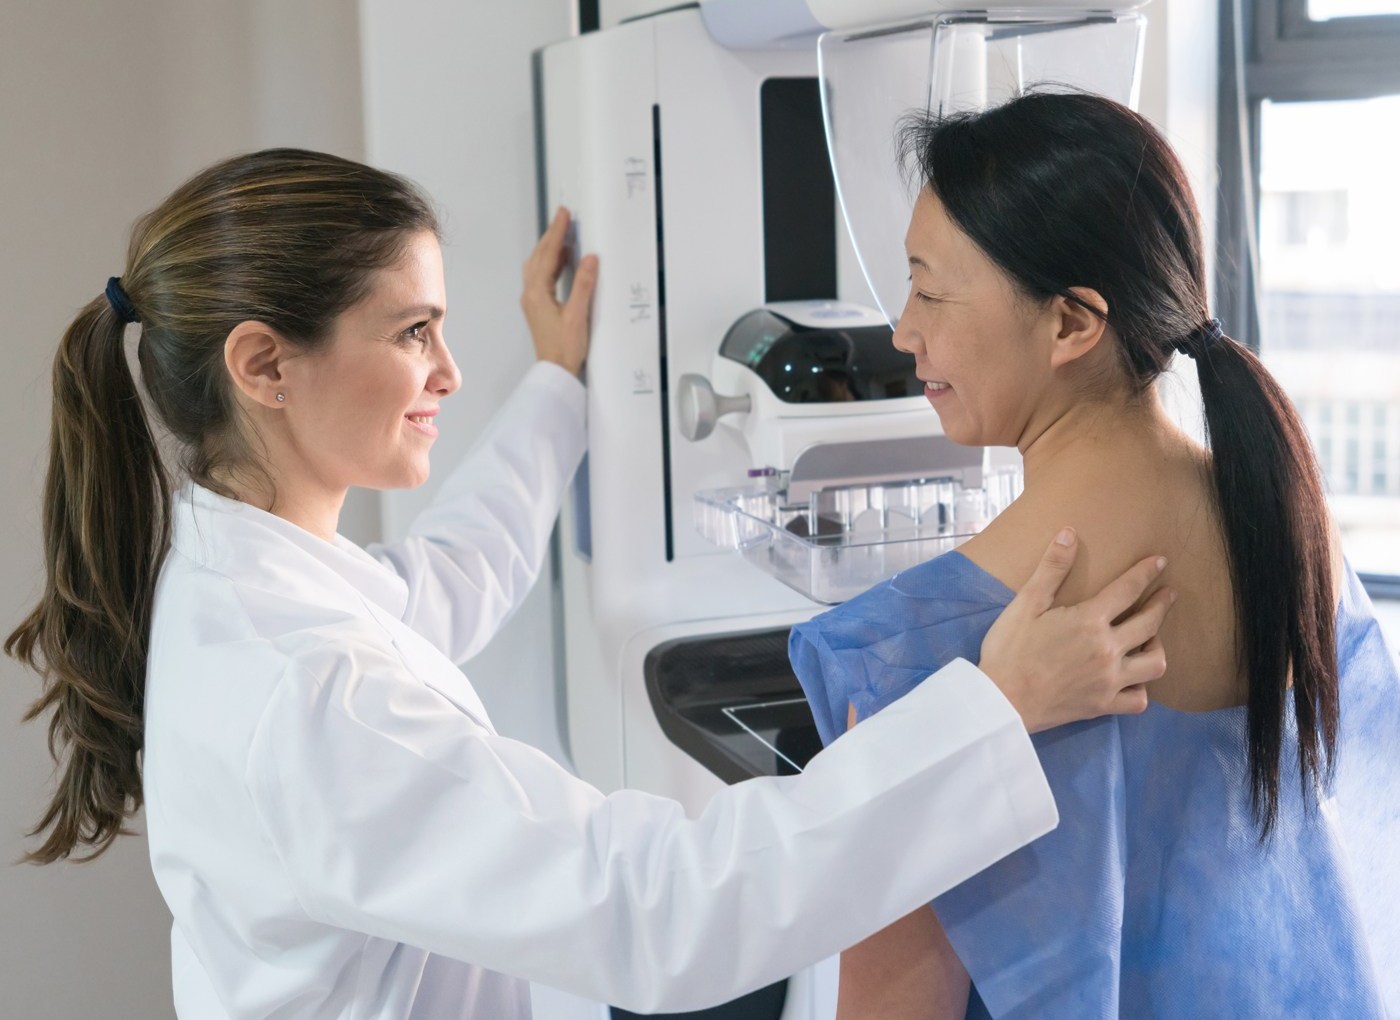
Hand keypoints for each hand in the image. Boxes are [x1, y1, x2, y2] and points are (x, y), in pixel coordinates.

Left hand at [520, 207, 598, 376]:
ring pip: (538, 265)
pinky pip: (541, 277)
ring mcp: (532, 301)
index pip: (548, 254)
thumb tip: (589, 258)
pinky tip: (561, 262)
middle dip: (551, 236)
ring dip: (549, 249)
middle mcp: (531, 293)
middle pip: (539, 256)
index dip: (557, 232)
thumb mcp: (578, 315)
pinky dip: (550, 263)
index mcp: (538, 292)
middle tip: (563, 218)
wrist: (556, 371)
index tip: (564, 214)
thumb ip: (583, 285)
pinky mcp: (538, 307)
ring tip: (563, 236)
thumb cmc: (566, 347)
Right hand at [978, 528, 1173, 732]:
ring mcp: (1109, 681)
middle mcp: (1108, 650)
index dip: (1146, 573)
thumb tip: (1070, 533)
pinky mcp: (1103, 705)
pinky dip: (1141, 688)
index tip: (1160, 562)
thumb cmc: (1009, 650)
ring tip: (1152, 638)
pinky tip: (1133, 679)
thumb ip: (1052, 569)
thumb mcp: (1026, 604)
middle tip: (1169, 594)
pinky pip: (1139, 699)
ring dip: (1157, 647)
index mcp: (1090, 621)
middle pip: (1150, 624)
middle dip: (1162, 605)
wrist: (1001, 701)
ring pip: (1154, 663)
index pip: (1128, 589)